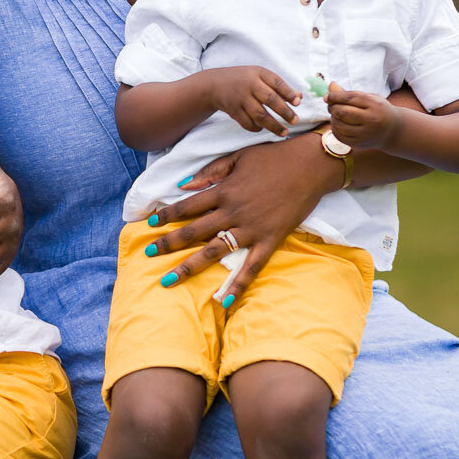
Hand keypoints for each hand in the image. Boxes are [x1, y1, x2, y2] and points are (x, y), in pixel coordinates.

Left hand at [143, 134, 337, 297]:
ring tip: (168, 280)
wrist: (311, 165)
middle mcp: (233, 211)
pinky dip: (238, 284)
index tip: (150, 223)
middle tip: (147, 253)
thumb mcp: (238, 157)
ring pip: (213, 251)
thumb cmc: (274, 157)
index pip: (187, 206)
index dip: (167, 214)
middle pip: (193, 231)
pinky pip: (252, 266)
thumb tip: (184, 185)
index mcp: (224, 190)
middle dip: (168, 243)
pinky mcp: (270, 240)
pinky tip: (224, 301)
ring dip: (188, 266)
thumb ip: (210, 172)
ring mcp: (251, 228)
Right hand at [202, 66, 300, 136]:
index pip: (276, 82)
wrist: (214, 84)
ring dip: (273, 125)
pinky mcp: (233, 110)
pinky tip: (263, 129)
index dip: (288, 93)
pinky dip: (256, 128)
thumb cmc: (244, 80)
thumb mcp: (260, 76)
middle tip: (295, 121)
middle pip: (270, 99)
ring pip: (259, 115)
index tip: (297, 103)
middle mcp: (249, 85)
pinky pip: (247, 123)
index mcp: (258, 74)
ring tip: (284, 132)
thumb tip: (299, 98)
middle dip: (284, 111)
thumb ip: (279, 87)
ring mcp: (240, 98)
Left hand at [326, 82, 402, 150]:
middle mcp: (371, 120)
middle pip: (343, 112)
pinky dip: (335, 128)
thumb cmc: (378, 110)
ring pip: (339, 124)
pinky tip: (339, 124)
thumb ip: (350, 94)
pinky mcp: (359, 144)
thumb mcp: (369, 98)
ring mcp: (365, 134)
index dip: (335, 96)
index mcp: (375, 105)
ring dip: (333, 118)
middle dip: (332, 107)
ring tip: (337, 114)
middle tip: (331, 105)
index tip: (327, 96)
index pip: (350, 98)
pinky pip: (339, 136)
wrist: (392, 131)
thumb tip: (331, 86)